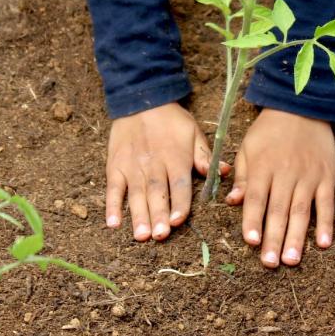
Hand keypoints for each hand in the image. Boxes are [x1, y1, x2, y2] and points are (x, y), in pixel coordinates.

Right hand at [106, 102, 228, 240]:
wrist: (140, 100)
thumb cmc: (171, 120)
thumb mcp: (193, 132)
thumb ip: (204, 156)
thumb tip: (223, 172)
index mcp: (176, 158)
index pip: (179, 184)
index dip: (179, 203)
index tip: (177, 221)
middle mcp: (154, 164)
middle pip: (157, 192)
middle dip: (158, 215)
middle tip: (159, 235)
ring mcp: (132, 166)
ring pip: (136, 194)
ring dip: (138, 215)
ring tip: (140, 235)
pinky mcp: (115, 166)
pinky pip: (113, 188)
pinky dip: (112, 205)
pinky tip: (113, 223)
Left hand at [226, 108, 334, 267]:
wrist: (302, 107)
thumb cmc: (269, 131)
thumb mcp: (248, 147)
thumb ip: (242, 176)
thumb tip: (234, 202)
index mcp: (263, 167)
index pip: (257, 198)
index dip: (253, 220)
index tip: (251, 242)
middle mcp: (286, 173)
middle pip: (278, 210)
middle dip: (274, 238)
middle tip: (270, 263)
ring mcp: (308, 176)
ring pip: (302, 211)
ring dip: (296, 237)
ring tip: (291, 260)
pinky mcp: (327, 176)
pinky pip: (327, 203)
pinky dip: (326, 223)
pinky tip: (323, 243)